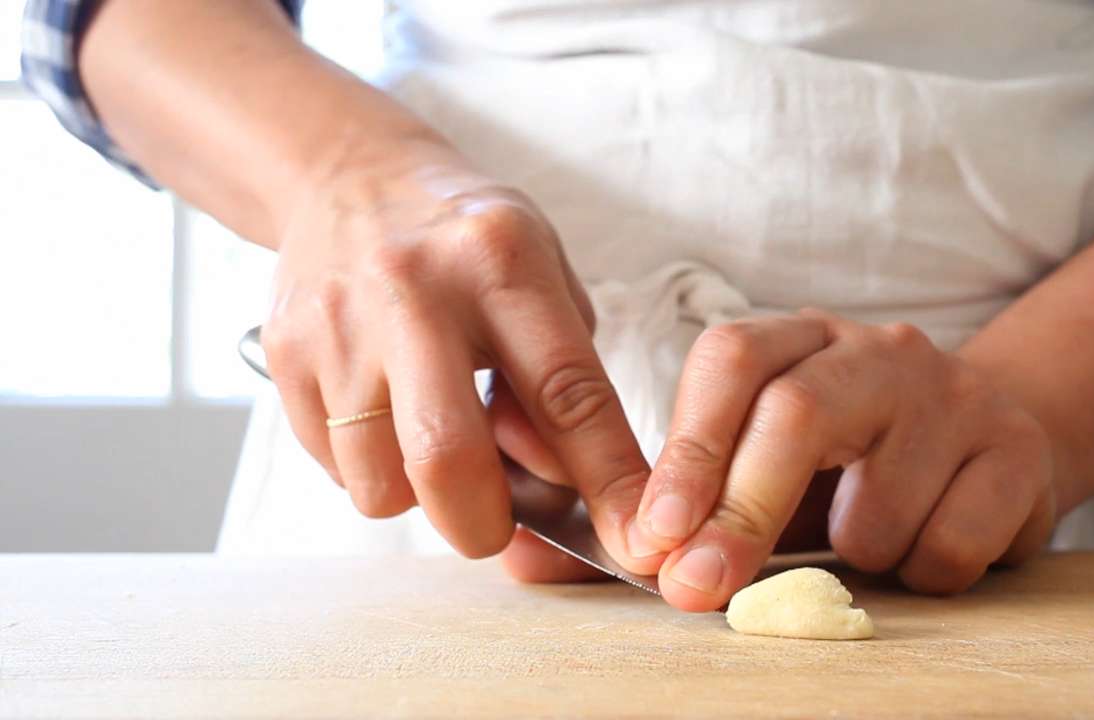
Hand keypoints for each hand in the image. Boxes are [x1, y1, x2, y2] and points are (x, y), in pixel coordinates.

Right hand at [261, 140, 649, 561]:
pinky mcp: (285, 352)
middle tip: (494, 525)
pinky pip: (333, 466)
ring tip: (431, 440)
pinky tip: (385, 414)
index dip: (607, 479)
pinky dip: (370, 468)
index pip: (567, 394)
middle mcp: (414, 290)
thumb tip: (561, 485)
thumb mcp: (542, 275)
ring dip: (417, 496)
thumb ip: (562, 378)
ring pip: (379, 483)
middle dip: (482, 525)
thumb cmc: (466, 241)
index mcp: (500, 261)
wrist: (350, 178)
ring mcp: (340, 323)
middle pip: (448, 457)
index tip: (635, 537)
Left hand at [622, 310, 1055, 610]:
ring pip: (876, 507)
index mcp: (800, 341)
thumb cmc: (850, 471)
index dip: (688, 452)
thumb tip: (581, 560)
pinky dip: (922, 574)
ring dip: (852, 556)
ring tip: (866, 540)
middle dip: (741, 513)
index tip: (654, 536)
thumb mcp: (764, 472)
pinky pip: (949, 546)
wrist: (987, 453)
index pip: (732, 362)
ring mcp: (955, 393)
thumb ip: (680, 514)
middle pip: (795, 414)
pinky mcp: (1017, 450)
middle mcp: (878, 350)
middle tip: (700, 587)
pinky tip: (927, 547)